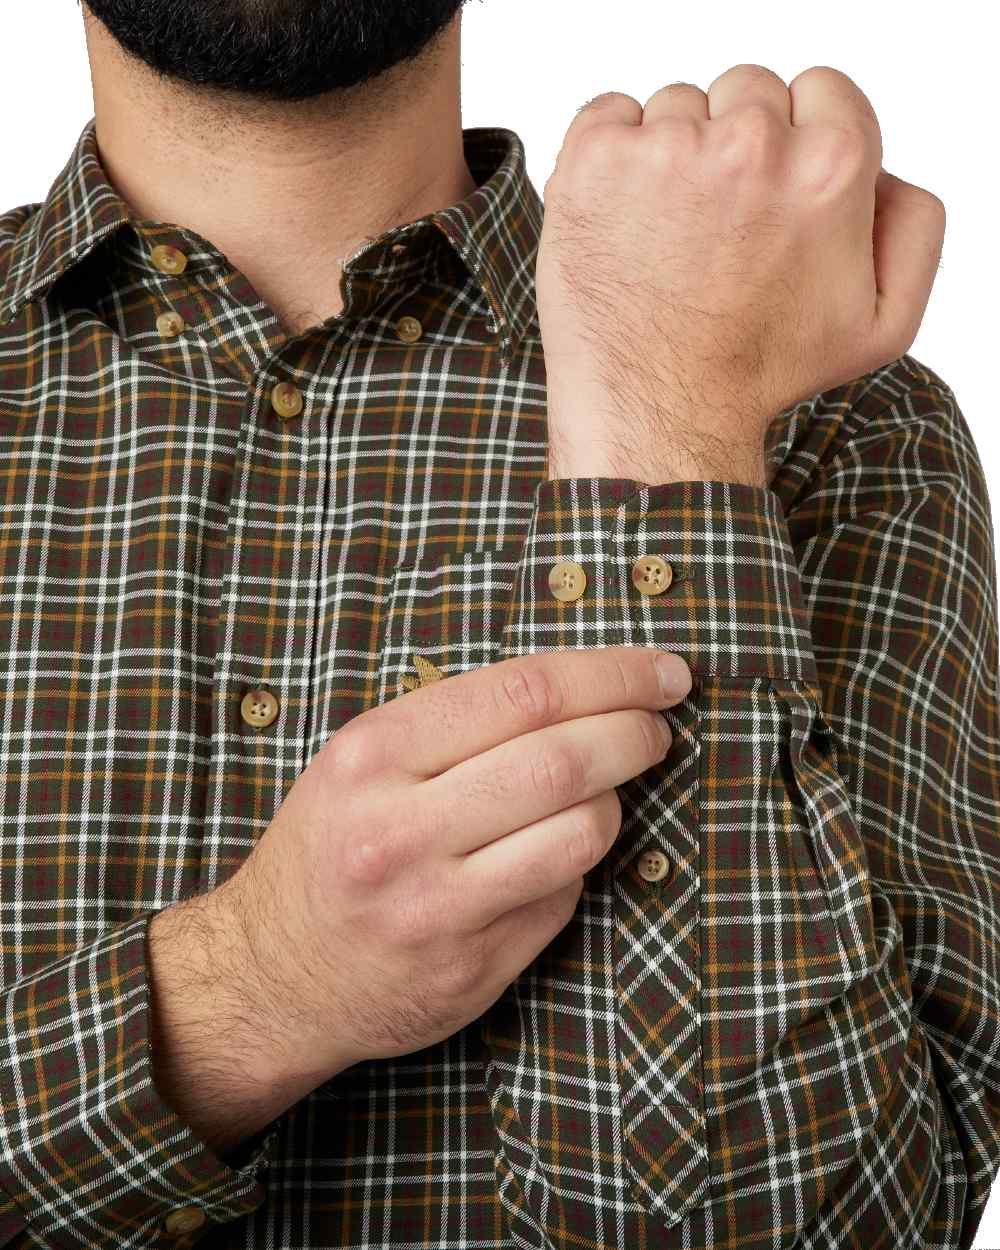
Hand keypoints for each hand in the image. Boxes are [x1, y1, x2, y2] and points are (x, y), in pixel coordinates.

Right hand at [213, 646, 691, 1076]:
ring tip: (600, 793)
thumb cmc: (330, 846)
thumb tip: (588, 691)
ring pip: (583, 833)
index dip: (614, 674)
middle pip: (564, 759)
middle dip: (636, 732)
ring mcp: (437, 907)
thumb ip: (458, 723)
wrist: (271, 974)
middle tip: (658, 726)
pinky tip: (549, 857)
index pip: (525, 690)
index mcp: (373, 754)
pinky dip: (577, 865)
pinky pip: (565, 897)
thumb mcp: (361, 759)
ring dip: (614, 802)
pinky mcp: (471, 969)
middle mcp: (401, 829)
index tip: (662, 673)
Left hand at [536, 63, 945, 485]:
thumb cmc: (763, 372)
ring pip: (678, 109)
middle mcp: (751, 144)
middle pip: (748, 93)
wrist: (659, 411)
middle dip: (738, 149)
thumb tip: (881, 170)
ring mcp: (666, 149)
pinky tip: (625, 223)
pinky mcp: (595, 160)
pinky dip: (614, 158)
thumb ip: (913, 225)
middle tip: (720, 232)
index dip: (797, 143)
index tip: (771, 198)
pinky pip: (610, 115)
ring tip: (669, 243)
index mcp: (831, 166)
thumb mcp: (883, 323)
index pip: (820, 91)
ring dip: (674, 159)